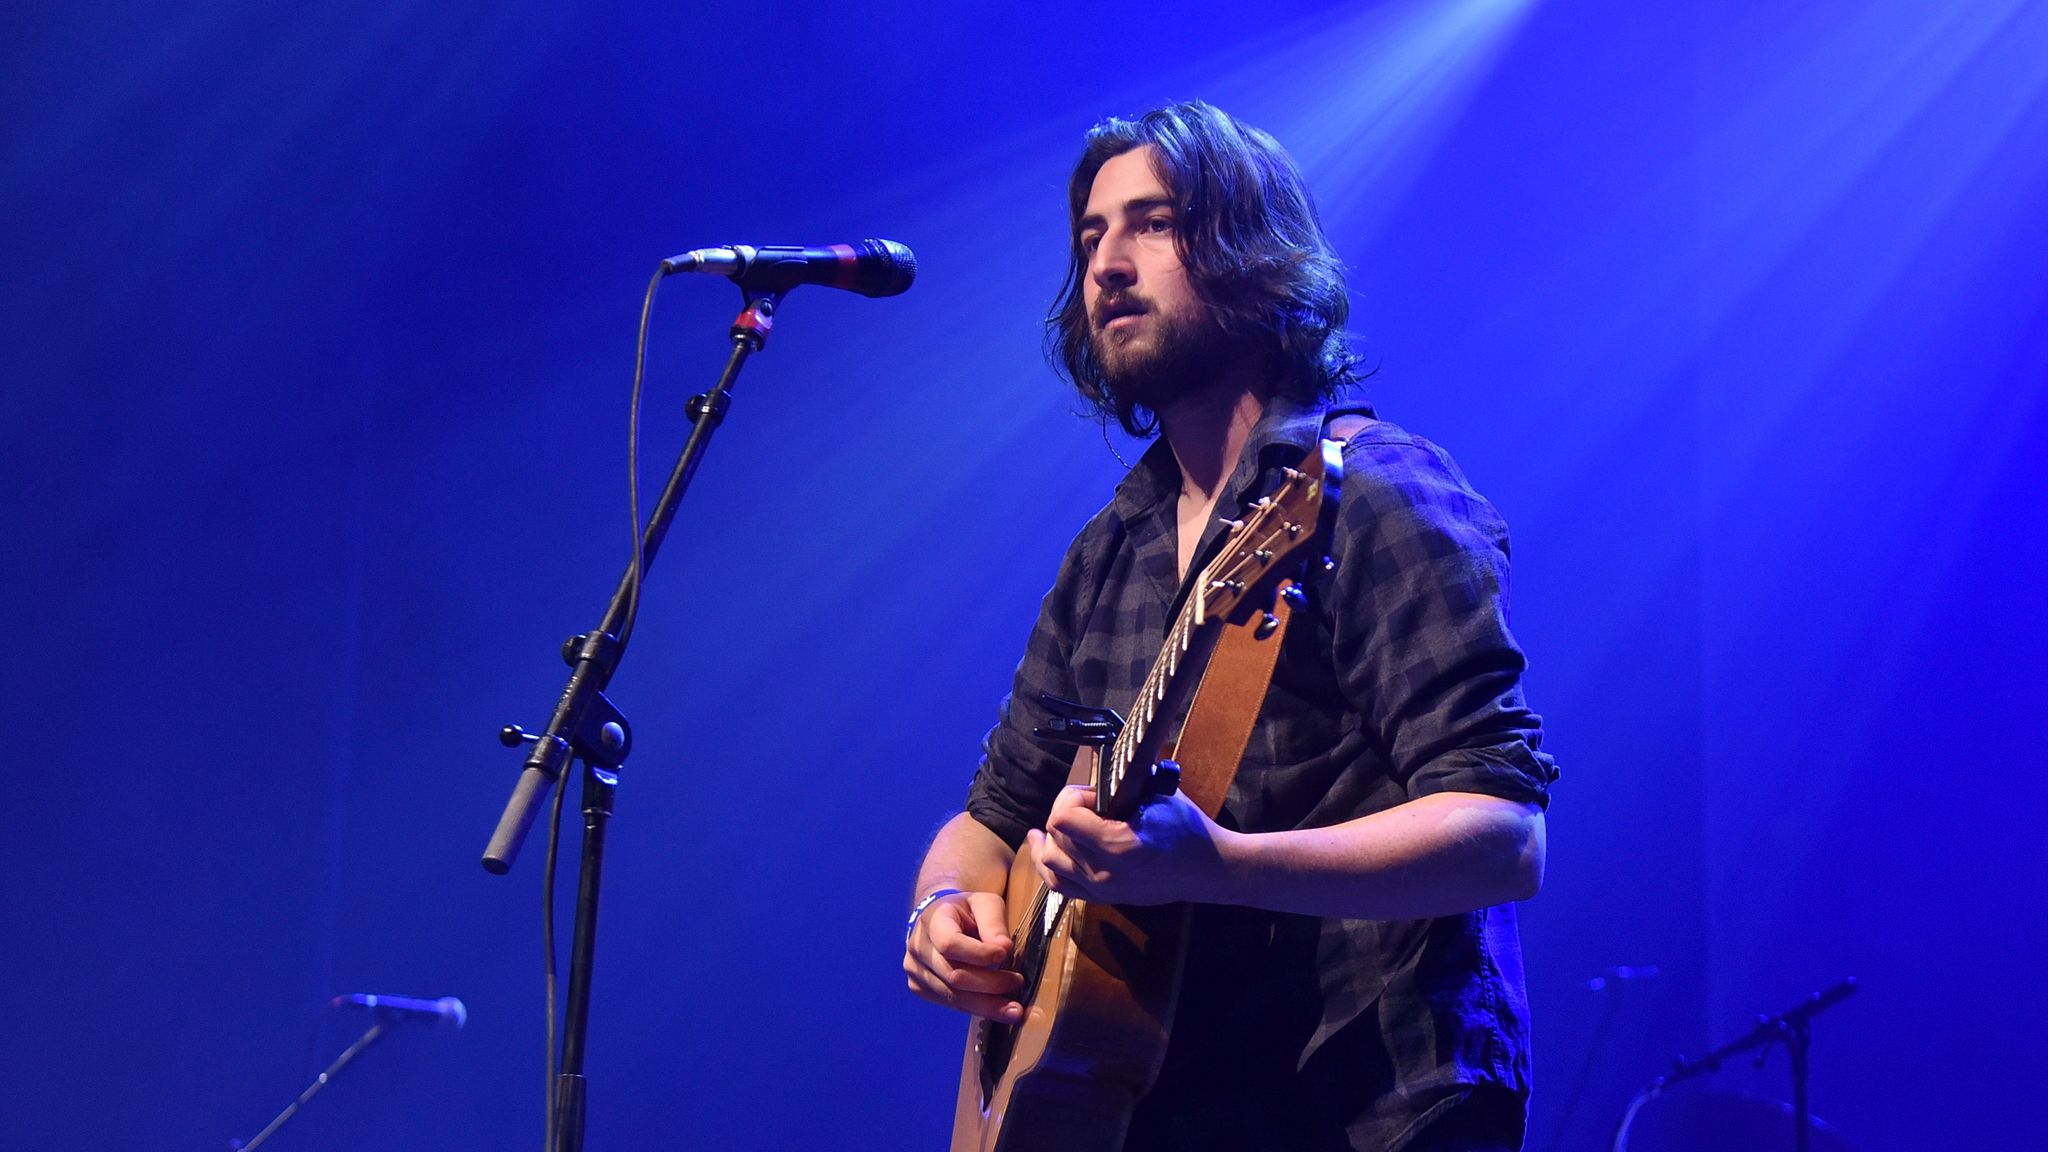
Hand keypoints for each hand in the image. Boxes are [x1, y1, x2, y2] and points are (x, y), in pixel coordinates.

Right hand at [903, 890, 1024, 1021]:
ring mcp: (915, 970)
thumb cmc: (966, 910)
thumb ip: (994, 923)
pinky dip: (976, 1008)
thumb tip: (1004, 949)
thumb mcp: (984, 903)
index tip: (1006, 954)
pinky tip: (996, 1008)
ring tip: (1014, 1008)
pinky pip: (950, 1004)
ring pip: (952, 996)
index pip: (950, 943)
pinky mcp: (919, 988)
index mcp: (932, 920)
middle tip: (1018, 984)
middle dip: (990, 984)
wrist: (939, 919)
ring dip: (987, 1004)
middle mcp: (918, 947)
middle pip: (954, 975)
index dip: (979, 954)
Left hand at [1028, 784, 1236, 905]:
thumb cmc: (1187, 827)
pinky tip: (1049, 849)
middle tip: (1086, 805)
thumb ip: (1120, 788)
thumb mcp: (1156, 795)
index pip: (1063, 817)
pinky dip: (1051, 867)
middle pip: (1055, 838)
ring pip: (1051, 864)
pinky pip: (1061, 886)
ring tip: (1059, 826)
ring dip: (1052, 841)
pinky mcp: (1105, 899)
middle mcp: (1104, 872)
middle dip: (1063, 813)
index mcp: (1117, 845)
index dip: (1071, 797)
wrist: (1208, 868)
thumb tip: (1093, 772)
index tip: (1091, 793)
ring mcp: (1103, 889)